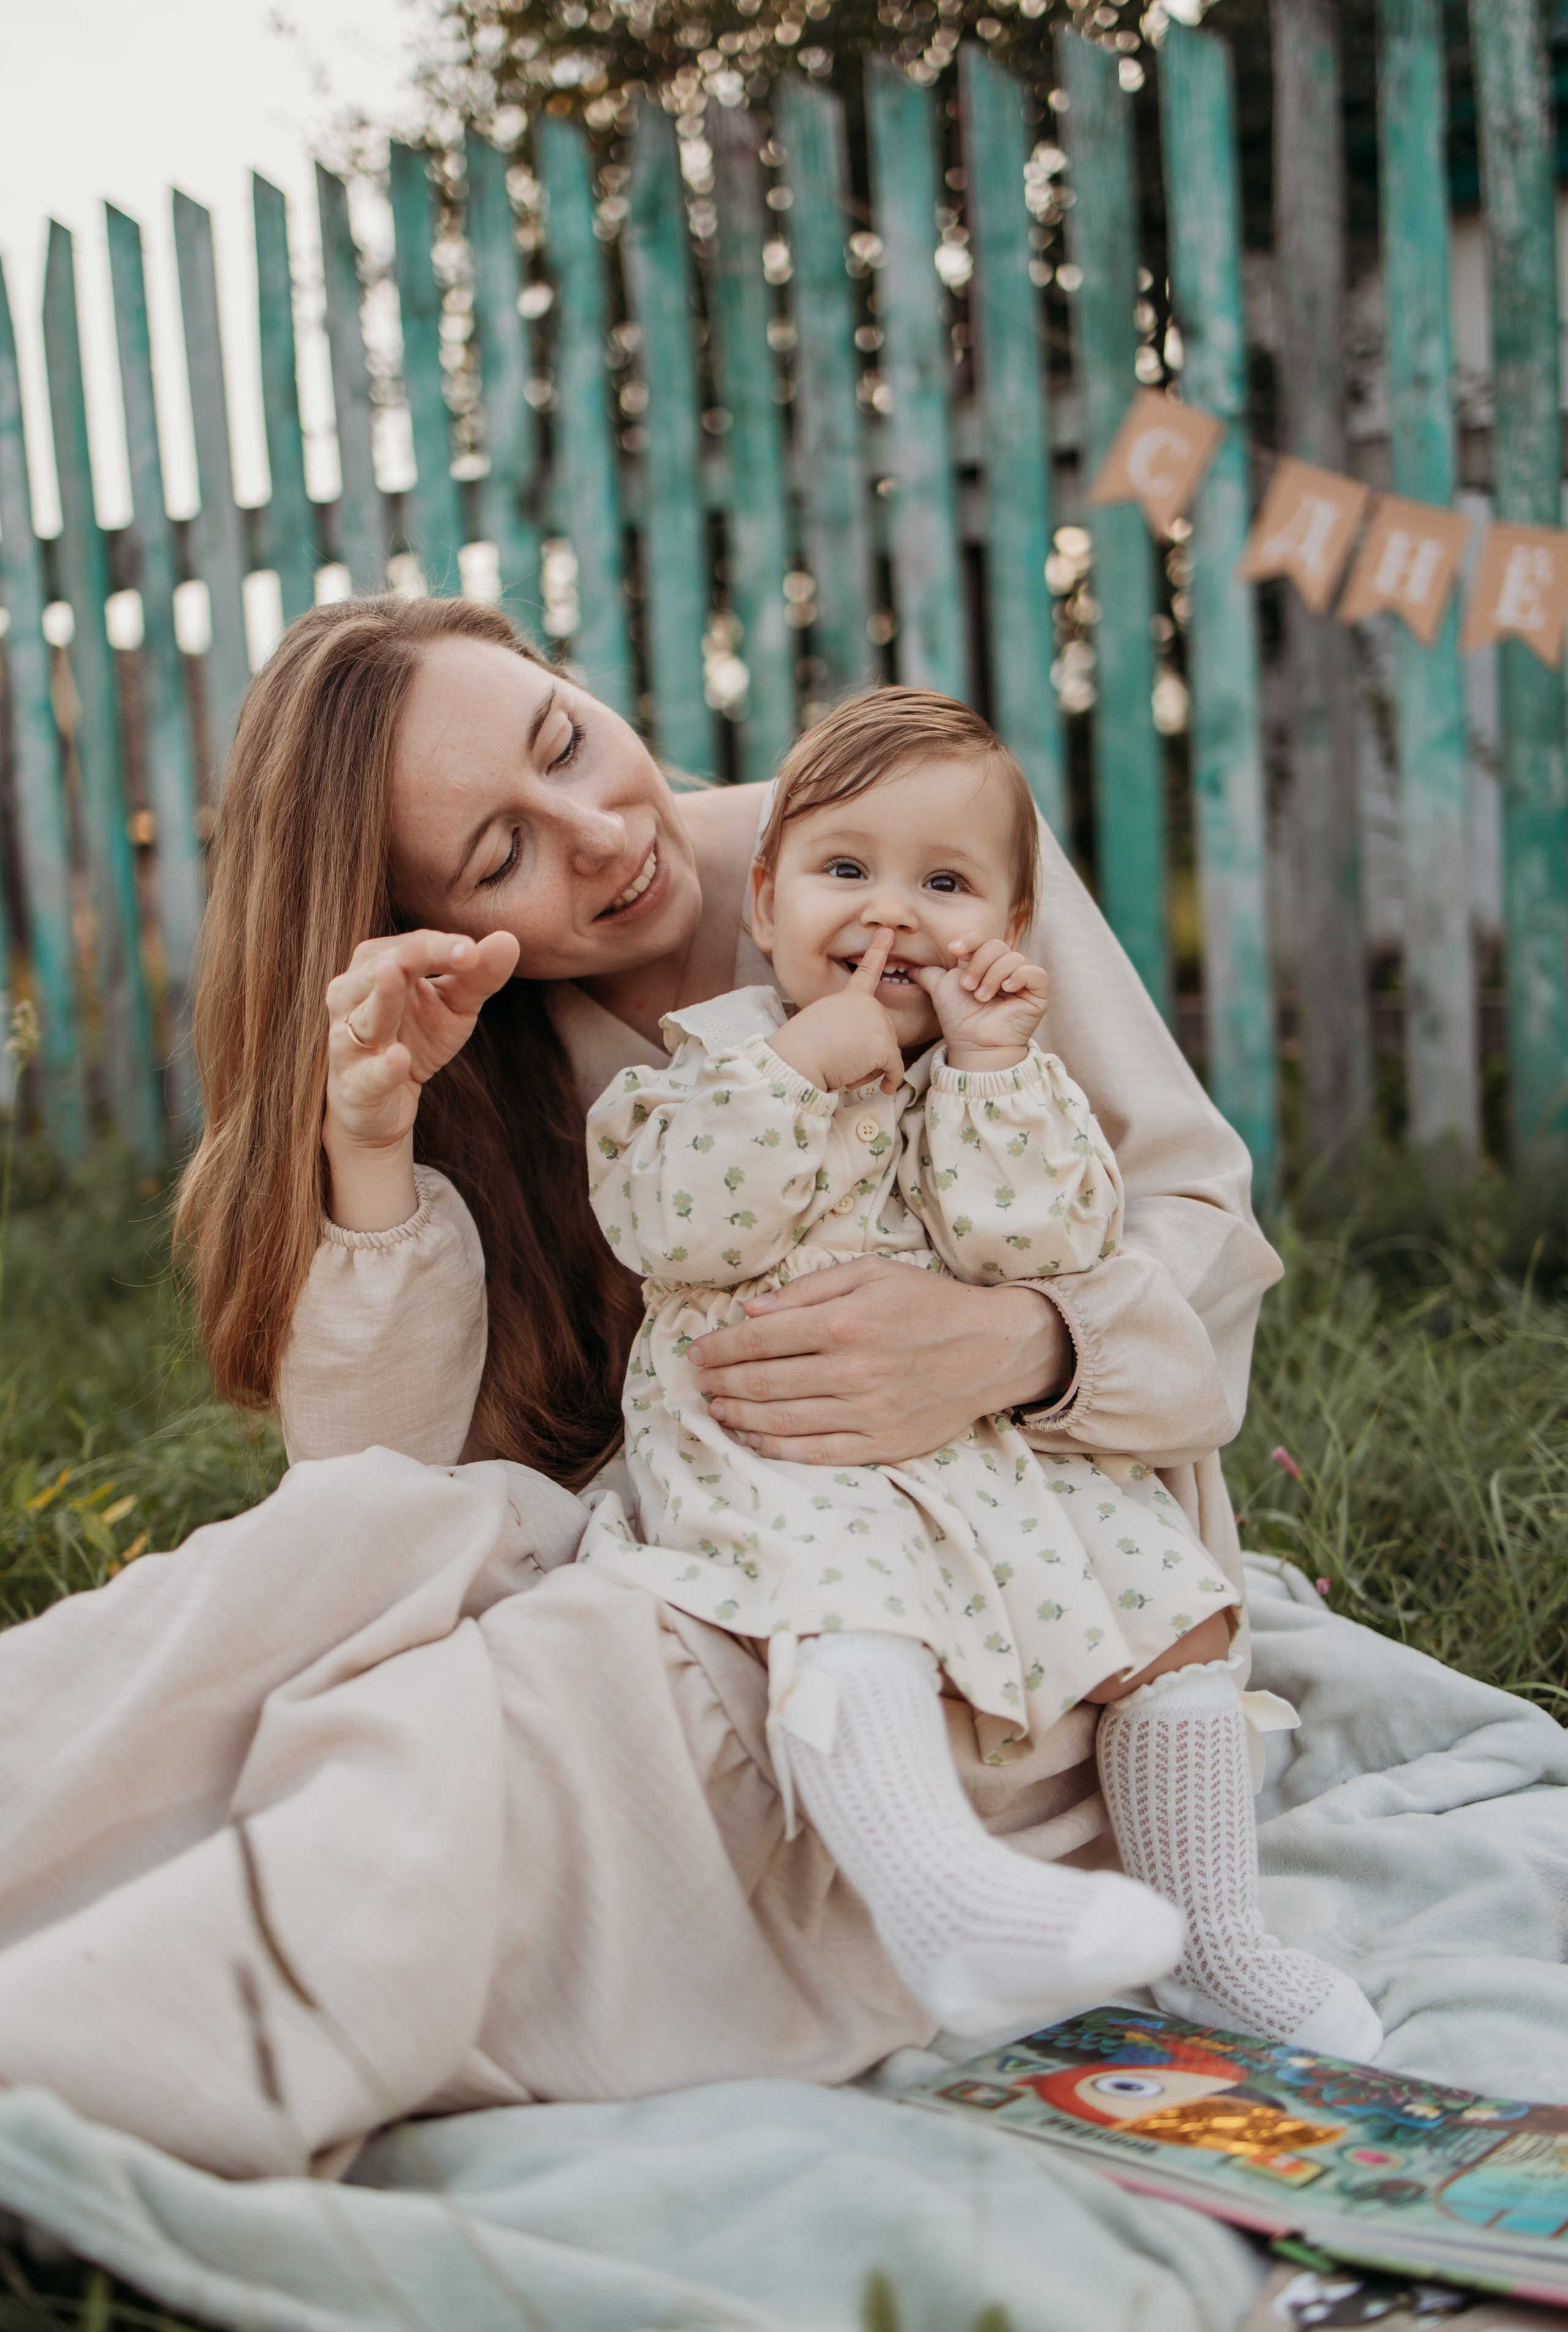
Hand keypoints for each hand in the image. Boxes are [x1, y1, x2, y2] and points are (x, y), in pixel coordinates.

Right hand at [323, 928, 518, 1228]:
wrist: (380, 1101)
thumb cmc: (417, 1039)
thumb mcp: (454, 1008)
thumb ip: (478, 976)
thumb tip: (509, 940)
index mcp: (378, 967)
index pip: (411, 948)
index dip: (441, 947)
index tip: (473, 951)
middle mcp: (353, 997)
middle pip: (379, 970)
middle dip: (406, 958)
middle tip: (432, 949)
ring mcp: (349, 1042)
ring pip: (365, 1017)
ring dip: (381, 999)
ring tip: (395, 976)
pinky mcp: (354, 1086)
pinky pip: (367, 1075)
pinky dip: (382, 1068)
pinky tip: (399, 1058)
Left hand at [688, 1253, 1072, 1463]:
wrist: (992, 1350)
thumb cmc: (929, 1304)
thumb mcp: (872, 1274)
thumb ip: (809, 1290)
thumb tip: (753, 1311)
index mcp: (845, 1323)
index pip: (760, 1340)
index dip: (720, 1348)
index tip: (697, 1352)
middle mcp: (852, 1371)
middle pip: (763, 1383)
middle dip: (720, 1382)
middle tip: (699, 1382)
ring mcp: (867, 1414)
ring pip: (781, 1421)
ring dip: (737, 1416)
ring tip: (715, 1408)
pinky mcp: (882, 1446)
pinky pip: (814, 1454)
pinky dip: (774, 1448)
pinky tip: (751, 1438)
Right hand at [768, 926, 905, 1094]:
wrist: (797, 1059)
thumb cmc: (803, 1048)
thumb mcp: (824, 1025)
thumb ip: (849, 1026)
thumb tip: (867, 1047)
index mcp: (848, 998)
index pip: (866, 971)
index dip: (877, 950)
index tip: (887, 931)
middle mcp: (867, 1004)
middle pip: (882, 1034)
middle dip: (868, 1054)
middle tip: (841, 1057)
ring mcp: (878, 1021)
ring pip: (888, 1055)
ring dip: (869, 1070)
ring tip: (843, 1064)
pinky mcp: (884, 1044)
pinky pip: (894, 1070)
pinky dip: (886, 1081)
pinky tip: (875, 1085)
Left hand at [917, 938, 1049, 1070]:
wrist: (973, 1045)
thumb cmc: (959, 1019)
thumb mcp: (940, 989)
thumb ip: (927, 973)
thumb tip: (907, 964)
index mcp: (984, 962)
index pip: (981, 938)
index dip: (968, 940)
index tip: (953, 951)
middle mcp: (1005, 967)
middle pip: (996, 945)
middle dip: (978, 964)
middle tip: (968, 987)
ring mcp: (1023, 979)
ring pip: (1013, 958)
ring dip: (993, 976)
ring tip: (982, 997)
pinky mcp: (1039, 992)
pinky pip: (1035, 973)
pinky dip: (1019, 976)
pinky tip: (1005, 990)